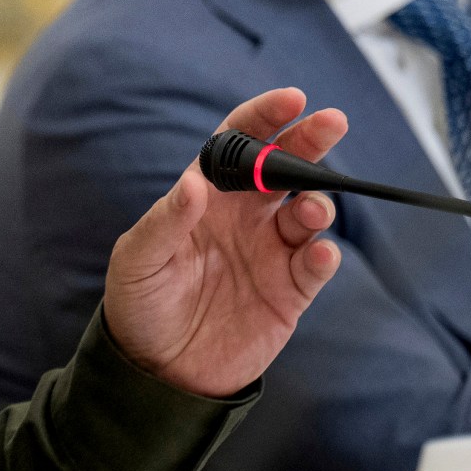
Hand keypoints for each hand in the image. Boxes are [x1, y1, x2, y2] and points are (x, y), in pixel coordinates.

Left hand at [104, 87, 345, 395]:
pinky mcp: (289, 291)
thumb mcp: (138, 260)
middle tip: (332, 122)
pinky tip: (317, 253)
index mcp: (205, 199)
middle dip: (309, 143)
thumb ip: (165, 221)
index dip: (264, 119)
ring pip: (309, 212)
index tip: (291, 100)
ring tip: (309, 211)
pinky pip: (316, 265)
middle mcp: (242, 218)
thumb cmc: (140, 304)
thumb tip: (194, 183)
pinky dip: (324, 255)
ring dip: (317, 204)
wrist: (157, 369)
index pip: (238, 145)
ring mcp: (270, 252)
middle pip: (284, 169)